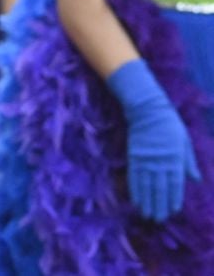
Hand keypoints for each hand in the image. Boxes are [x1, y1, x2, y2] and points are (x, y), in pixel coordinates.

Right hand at [108, 59, 202, 221]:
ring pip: (146, 185)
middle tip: (158, 219)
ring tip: (147, 214)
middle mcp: (160, 162)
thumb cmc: (169, 124)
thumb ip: (189, 162)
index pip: (175, 183)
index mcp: (175, 159)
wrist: (147, 109)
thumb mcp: (185, 142)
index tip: (173, 211)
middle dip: (159, 205)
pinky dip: (134, 189)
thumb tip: (196, 180)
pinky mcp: (133, 156)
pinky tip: (135, 199)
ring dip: (146, 201)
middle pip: (159, 187)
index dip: (174, 198)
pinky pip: (134, 176)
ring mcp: (145, 160)